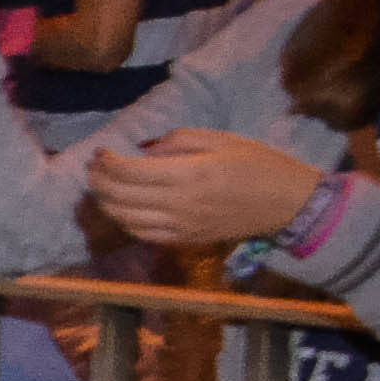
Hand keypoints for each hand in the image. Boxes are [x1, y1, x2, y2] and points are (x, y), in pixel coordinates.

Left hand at [81, 126, 326, 261]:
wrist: (287, 204)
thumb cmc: (257, 164)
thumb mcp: (220, 140)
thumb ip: (177, 141)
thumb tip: (143, 150)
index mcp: (188, 175)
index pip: (129, 172)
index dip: (106, 162)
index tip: (99, 151)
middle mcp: (179, 204)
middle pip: (120, 197)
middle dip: (98, 182)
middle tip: (92, 168)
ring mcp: (181, 227)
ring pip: (126, 220)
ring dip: (106, 204)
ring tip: (100, 188)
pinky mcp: (186, 240)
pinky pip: (144, 235)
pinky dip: (125, 223)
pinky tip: (122, 209)